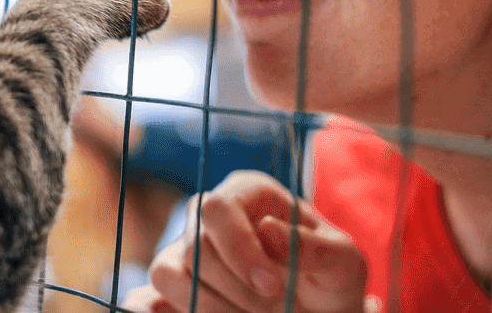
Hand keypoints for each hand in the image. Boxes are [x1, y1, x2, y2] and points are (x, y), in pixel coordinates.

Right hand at [123, 170, 367, 312]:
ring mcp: (185, 248)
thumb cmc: (331, 279)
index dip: (240, 251)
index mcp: (248, 191)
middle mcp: (209, 212)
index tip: (275, 288)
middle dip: (234, 289)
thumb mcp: (343, 262)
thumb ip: (315, 246)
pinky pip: (148, 298)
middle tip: (272, 309)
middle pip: (194, 247)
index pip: (218, 209)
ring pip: (166, 273)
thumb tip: (266, 228)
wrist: (319, 311)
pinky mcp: (174, 283)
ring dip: (210, 306)